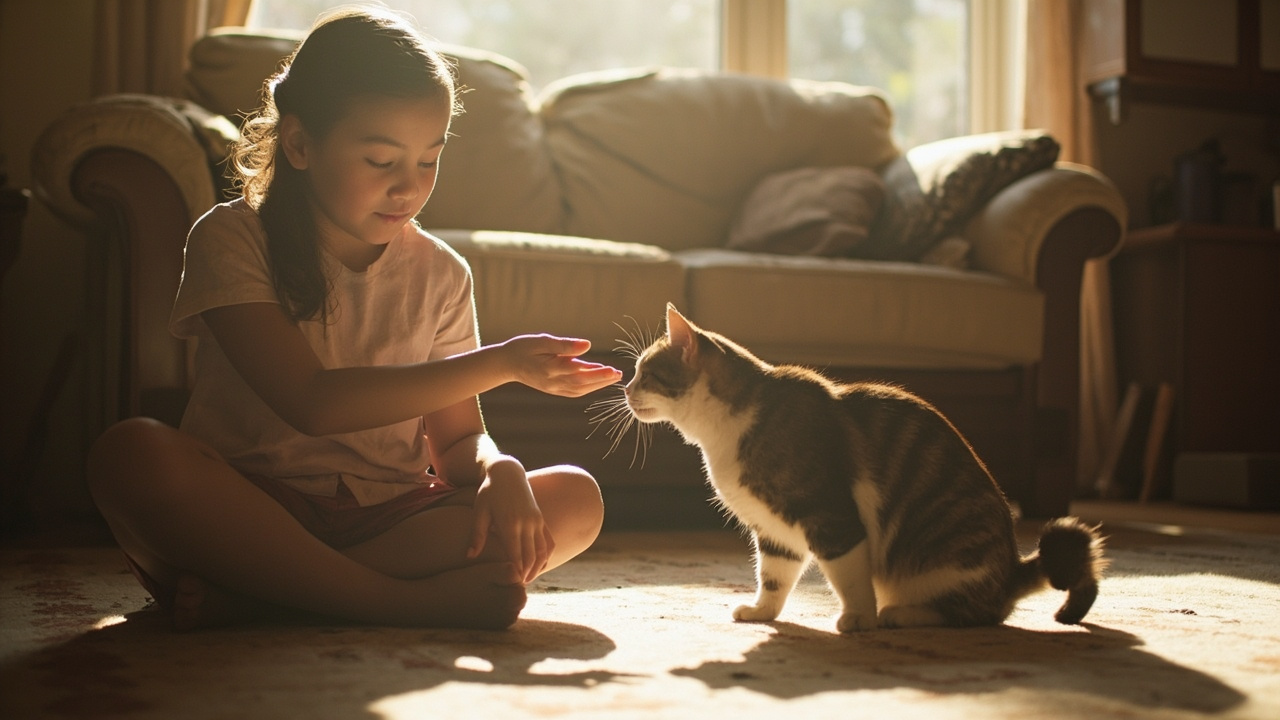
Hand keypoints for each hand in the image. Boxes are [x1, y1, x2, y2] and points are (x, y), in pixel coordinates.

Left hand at [465, 457, 554, 583]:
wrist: (507, 472)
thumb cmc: (489, 492)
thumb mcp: (480, 511)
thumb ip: (477, 535)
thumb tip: (470, 556)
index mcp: (510, 524)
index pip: (517, 556)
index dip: (516, 572)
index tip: (512, 584)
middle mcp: (527, 524)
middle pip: (531, 557)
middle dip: (526, 574)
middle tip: (519, 587)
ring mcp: (536, 521)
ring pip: (543, 552)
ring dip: (538, 567)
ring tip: (529, 579)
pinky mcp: (540, 518)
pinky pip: (549, 541)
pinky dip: (547, 556)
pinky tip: (540, 565)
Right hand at [499, 335, 621, 397]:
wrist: (505, 363)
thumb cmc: (524, 348)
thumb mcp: (542, 340)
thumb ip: (565, 345)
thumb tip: (587, 345)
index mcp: (550, 368)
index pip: (578, 371)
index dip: (596, 371)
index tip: (612, 369)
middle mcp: (553, 381)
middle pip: (582, 383)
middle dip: (601, 380)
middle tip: (618, 374)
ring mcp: (553, 388)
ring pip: (579, 390)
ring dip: (597, 385)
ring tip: (612, 377)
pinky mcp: (552, 390)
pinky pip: (573, 392)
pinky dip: (587, 388)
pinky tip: (596, 382)